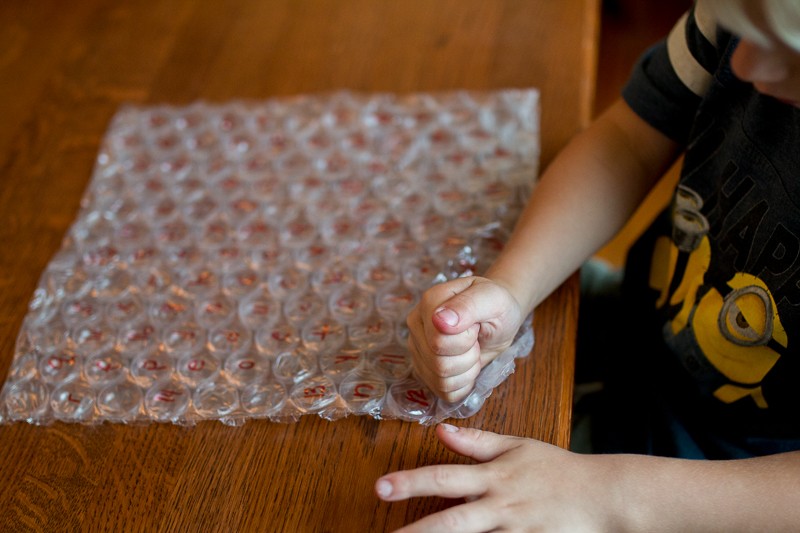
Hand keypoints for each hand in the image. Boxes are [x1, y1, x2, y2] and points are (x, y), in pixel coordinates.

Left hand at [375, 424, 619, 531]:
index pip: (444, 478)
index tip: (382, 486)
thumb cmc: (556, 468)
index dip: (411, 482)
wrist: (601, 496)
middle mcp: (500, 507)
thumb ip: (478, 442)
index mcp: (494, 477)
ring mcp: (515, 532)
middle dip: (418, 530)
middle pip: (453, 522)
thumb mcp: (517, 446)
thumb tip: (441, 431)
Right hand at [405, 276, 523, 402]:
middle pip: (439, 364)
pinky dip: (463, 384)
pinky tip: (468, 366)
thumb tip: (440, 320)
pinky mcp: (425, 370)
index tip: (476, 325)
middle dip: (469, 356)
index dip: (466, 340)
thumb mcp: (492, 298)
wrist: (500, 316)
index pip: (439, 341)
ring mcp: (418, 349)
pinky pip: (443, 391)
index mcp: (429, 304)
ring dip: (468, 371)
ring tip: (473, 350)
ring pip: (440, 380)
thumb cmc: (496, 304)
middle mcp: (417, 326)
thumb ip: (467, 306)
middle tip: (476, 339)